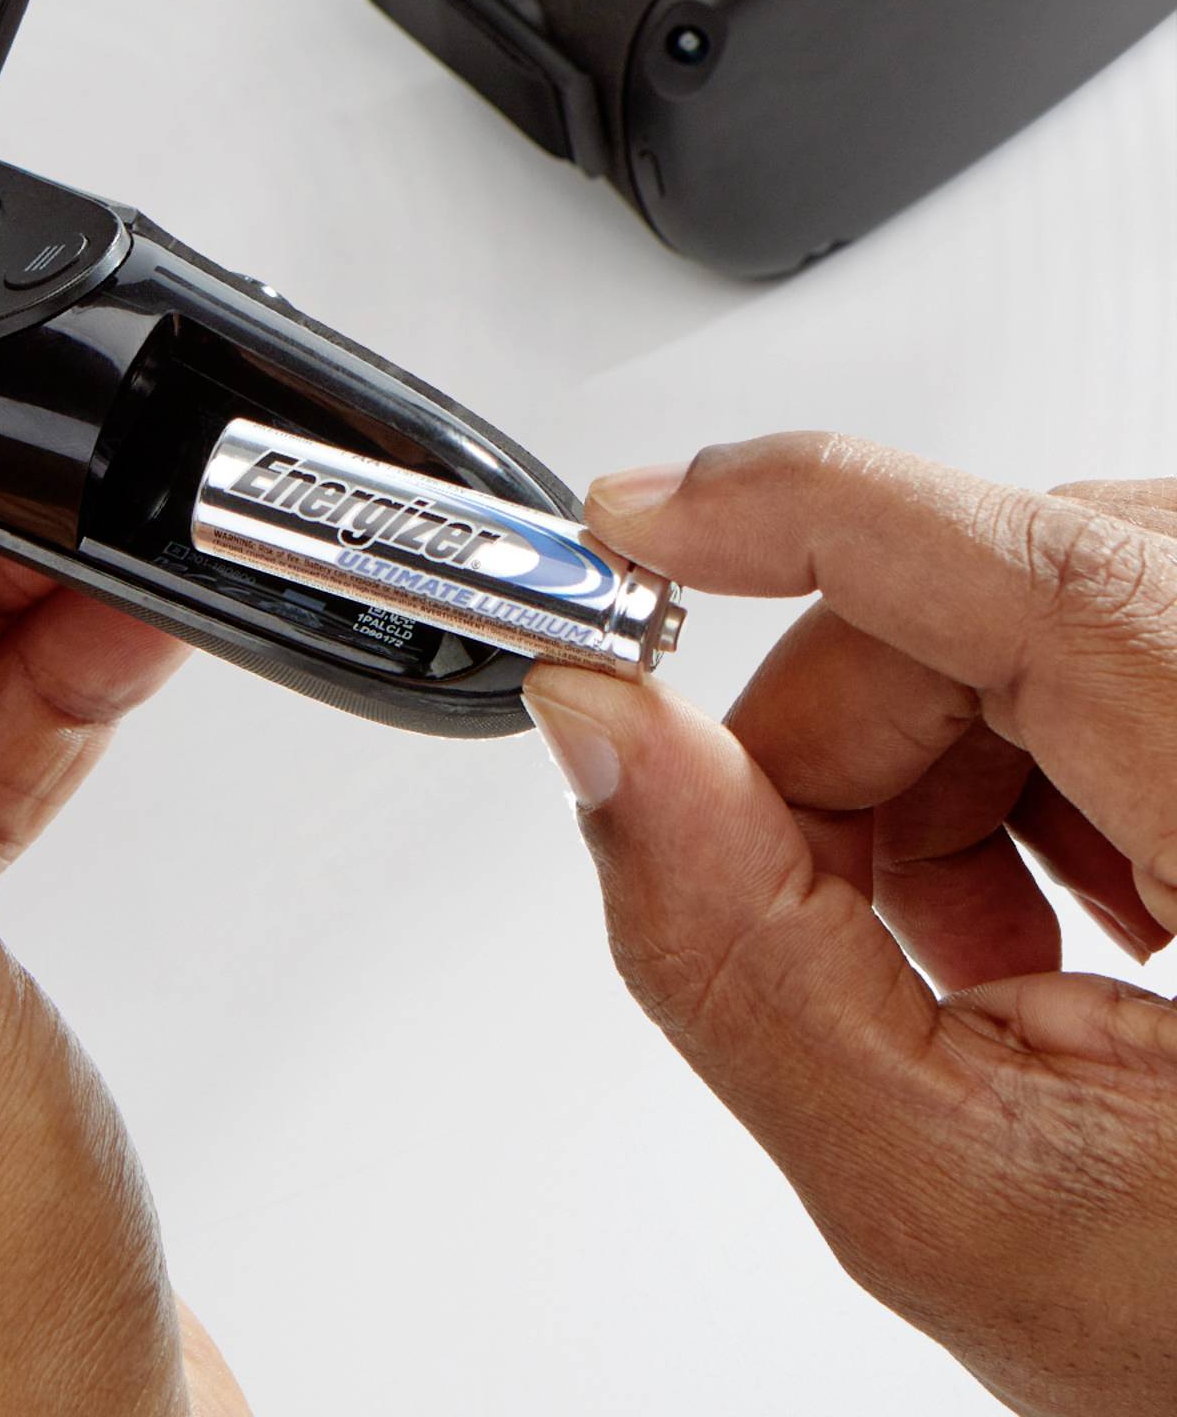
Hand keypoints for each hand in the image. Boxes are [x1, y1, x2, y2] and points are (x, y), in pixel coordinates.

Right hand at [523, 437, 1176, 1415]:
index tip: (632, 531)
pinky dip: (1008, 772)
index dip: (790, 516)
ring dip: (928, 769)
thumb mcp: (955, 1189)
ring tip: (961, 950)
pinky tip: (1036, 918)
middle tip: (813, 895)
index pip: (1028, 564)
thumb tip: (605, 734)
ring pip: (1033, 617)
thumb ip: (738, 954)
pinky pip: (1099, 655)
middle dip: (844, 735)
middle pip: (997, 596)